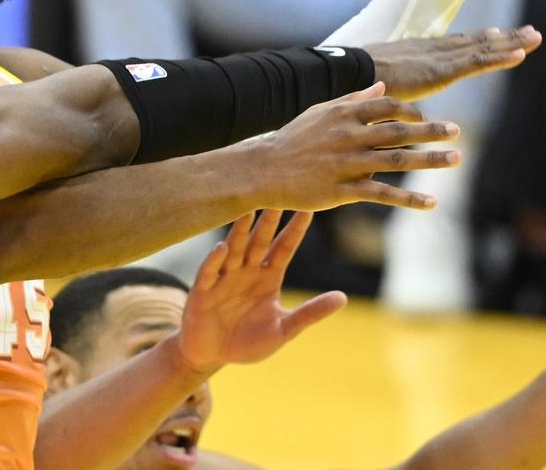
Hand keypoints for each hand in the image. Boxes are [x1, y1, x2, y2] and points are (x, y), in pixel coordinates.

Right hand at [175, 211, 345, 372]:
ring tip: (249, 207)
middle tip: (279, 190)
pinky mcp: (202, 290)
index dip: (296, 229)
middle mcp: (246, 271)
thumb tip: (343, 298)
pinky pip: (209, 271)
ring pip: (235, 248)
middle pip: (261, 240)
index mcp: (268, 278)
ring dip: (241, 229)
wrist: (210, 355)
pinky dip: (215, 260)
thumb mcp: (284, 329)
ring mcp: (223, 277)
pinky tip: (222, 247)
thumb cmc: (247, 342)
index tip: (310, 206)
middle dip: (270, 218)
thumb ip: (310, 313)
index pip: (285, 248)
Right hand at [251, 81, 456, 210]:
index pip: (387, 106)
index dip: (411, 111)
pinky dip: (408, 199)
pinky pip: (382, 193)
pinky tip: (431, 202)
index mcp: (343, 115)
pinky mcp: (342, 190)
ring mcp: (346, 164)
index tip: (426, 118)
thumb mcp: (320, 113)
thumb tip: (381, 87)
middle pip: (398, 131)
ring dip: (430, 160)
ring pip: (396, 160)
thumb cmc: (293, 140)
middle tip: (457, 131)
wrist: (263, 169)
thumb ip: (352, 101)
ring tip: (457, 159)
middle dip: (431, 131)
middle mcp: (348, 136)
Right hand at [366, 26, 541, 100]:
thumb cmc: (359, 81)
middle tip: (530, 31)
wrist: (352, 74)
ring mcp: (439, 58)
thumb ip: (392, 87)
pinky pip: (477, 63)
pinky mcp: (442, 70)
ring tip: (536, 36)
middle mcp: (432, 49)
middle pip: (475, 41)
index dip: (479, 38)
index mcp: (418, 52)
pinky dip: (500, 57)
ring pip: (483, 49)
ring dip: (512, 43)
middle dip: (504, 37)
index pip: (455, 43)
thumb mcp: (380, 84)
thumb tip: (387, 97)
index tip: (498, 33)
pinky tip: (521, 53)